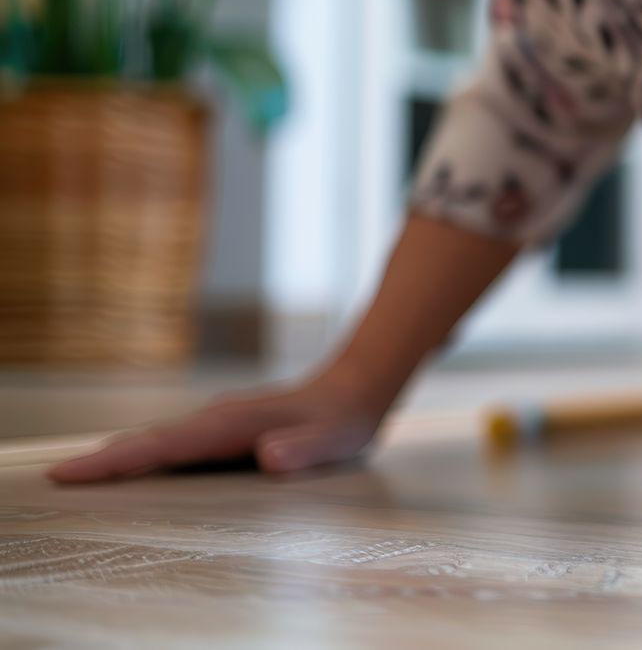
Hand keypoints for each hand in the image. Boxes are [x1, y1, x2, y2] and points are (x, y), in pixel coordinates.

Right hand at [45, 369, 388, 482]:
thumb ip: (302, 451)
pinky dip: (147, 456)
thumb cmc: (344, 421)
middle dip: (105, 460)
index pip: (165, 446)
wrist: (358, 387)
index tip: (73, 471)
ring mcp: (220, 423)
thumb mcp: (333, 441)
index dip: (119, 460)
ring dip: (121, 458)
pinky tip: (135, 470)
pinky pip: (177, 445)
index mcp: (233, 425)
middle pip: (151, 442)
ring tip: (82, 476)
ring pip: (161, 441)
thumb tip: (268, 456)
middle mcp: (219, 420)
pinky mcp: (226, 430)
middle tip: (59, 478)